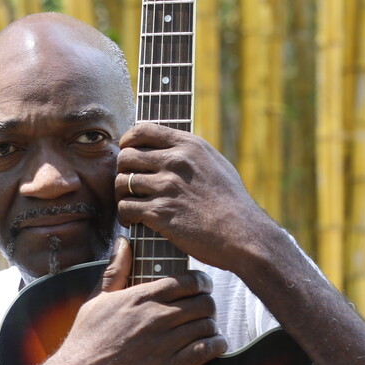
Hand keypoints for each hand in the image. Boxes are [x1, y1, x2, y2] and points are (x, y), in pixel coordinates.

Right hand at [32, 237, 226, 364]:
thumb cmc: (85, 341)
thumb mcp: (96, 300)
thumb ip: (115, 270)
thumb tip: (123, 242)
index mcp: (140, 297)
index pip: (187, 281)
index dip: (201, 283)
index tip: (202, 288)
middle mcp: (155, 317)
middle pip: (203, 302)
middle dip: (207, 305)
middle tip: (204, 311)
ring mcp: (163, 343)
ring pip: (207, 325)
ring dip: (211, 326)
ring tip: (208, 330)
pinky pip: (206, 350)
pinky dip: (216, 345)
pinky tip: (214, 345)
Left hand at [116, 123, 280, 271]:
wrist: (242, 234)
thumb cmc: (232, 202)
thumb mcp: (216, 164)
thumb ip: (190, 153)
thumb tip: (170, 147)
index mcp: (189, 146)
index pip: (142, 129)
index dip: (128, 140)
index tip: (127, 151)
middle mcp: (175, 162)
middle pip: (126, 156)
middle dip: (122, 170)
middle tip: (127, 183)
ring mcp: (166, 187)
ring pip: (121, 182)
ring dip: (121, 194)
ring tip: (130, 203)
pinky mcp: (160, 213)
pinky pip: (126, 207)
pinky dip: (126, 215)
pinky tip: (134, 220)